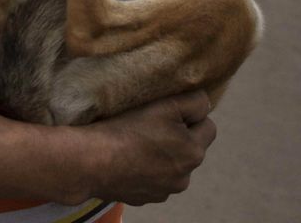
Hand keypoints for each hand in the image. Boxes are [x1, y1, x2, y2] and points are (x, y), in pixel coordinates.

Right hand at [84, 91, 216, 204]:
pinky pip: (153, 179)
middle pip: (190, 148)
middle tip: (151, 124)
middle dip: (177, 136)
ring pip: (171, 165)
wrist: (92, 161)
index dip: (191, 115)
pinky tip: (128, 159)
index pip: (208, 126)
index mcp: (194, 153)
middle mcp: (184, 178)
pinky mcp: (144, 198)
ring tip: (137, 142)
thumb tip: (205, 105)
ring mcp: (164, 191)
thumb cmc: (128, 129)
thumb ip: (194, 102)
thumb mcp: (166, 105)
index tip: (169, 111)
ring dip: (162, 154)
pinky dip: (145, 169)